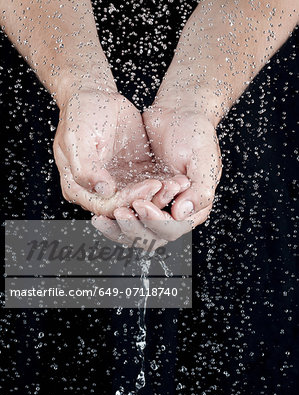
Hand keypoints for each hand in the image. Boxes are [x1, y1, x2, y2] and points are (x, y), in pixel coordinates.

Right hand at [53, 87, 166, 216]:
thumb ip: (86, 168)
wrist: (96, 95)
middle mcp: (98, 192)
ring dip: (160, 196)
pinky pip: (149, 186)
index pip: (106, 206)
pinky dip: (163, 186)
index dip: (129, 200)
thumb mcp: (78, 139)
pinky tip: (178, 180)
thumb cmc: (81, 113)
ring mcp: (117, 184)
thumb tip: (103, 190)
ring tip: (178, 185)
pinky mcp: (134, 175)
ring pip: (140, 200)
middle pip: (126, 207)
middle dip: (150, 201)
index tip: (150, 186)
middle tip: (171, 188)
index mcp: (78, 188)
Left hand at [92, 104, 221, 248]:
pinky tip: (100, 214)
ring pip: (137, 231)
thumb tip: (180, 214)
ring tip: (102, 218)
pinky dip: (114, 219)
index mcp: (195, 207)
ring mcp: (157, 207)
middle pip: (153, 236)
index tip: (142, 204)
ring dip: (120, 228)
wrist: (178, 113)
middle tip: (119, 212)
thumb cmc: (195, 133)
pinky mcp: (141, 198)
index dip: (157, 222)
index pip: (174, 228)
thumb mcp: (204, 159)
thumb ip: (200, 190)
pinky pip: (127, 217)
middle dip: (134, 228)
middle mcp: (176, 212)